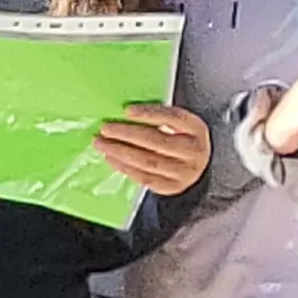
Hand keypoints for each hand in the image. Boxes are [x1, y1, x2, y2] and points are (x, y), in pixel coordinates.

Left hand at [93, 101, 212, 194]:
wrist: (195, 167)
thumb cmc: (179, 138)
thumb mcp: (176, 124)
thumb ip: (157, 117)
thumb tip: (123, 112)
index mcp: (197, 129)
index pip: (173, 118)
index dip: (149, 114)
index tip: (127, 110)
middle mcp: (195, 152)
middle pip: (157, 141)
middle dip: (127, 134)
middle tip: (105, 128)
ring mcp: (184, 172)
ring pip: (148, 162)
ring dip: (119, 151)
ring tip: (101, 143)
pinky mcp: (172, 186)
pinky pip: (144, 177)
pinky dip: (124, 167)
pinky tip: (110, 157)